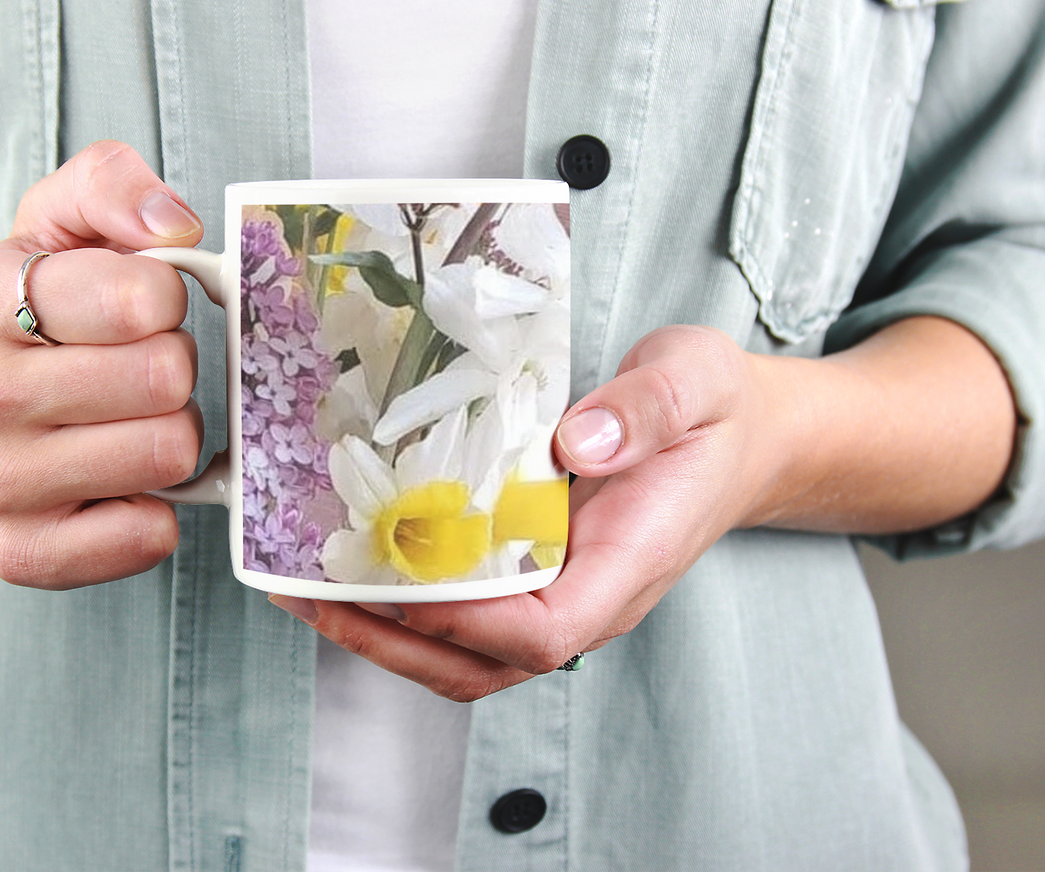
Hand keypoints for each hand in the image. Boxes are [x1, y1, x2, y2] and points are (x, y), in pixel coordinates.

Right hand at [0, 141, 206, 588]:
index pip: (146, 298)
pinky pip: (146, 537)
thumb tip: (176, 224)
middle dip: (174, 369)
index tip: (142, 306)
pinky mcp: (22, 551)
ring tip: (130, 420)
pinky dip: (157, 510)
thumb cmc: (38, 311)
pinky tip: (124, 482)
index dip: (167, 299)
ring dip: (172, 435)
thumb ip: (111, 185)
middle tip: (139, 370)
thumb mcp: (58, 222)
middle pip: (167, 380)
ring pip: (167, 454)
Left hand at [274, 325, 777, 699]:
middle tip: (307, 598)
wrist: (739, 437)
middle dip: (393, 641)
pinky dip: (404, 602)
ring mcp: (560, 590)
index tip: (402, 584)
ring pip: (465, 651)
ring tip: (305, 592)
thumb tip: (573, 443)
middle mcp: (589, 596)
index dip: (468, 622)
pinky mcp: (536, 572)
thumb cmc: (717, 413)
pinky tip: (355, 563)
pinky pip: (465, 611)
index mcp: (629, 563)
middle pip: (485, 662)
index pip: (545, 632)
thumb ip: (644, 410)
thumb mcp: (695, 382)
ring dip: (384, 632)